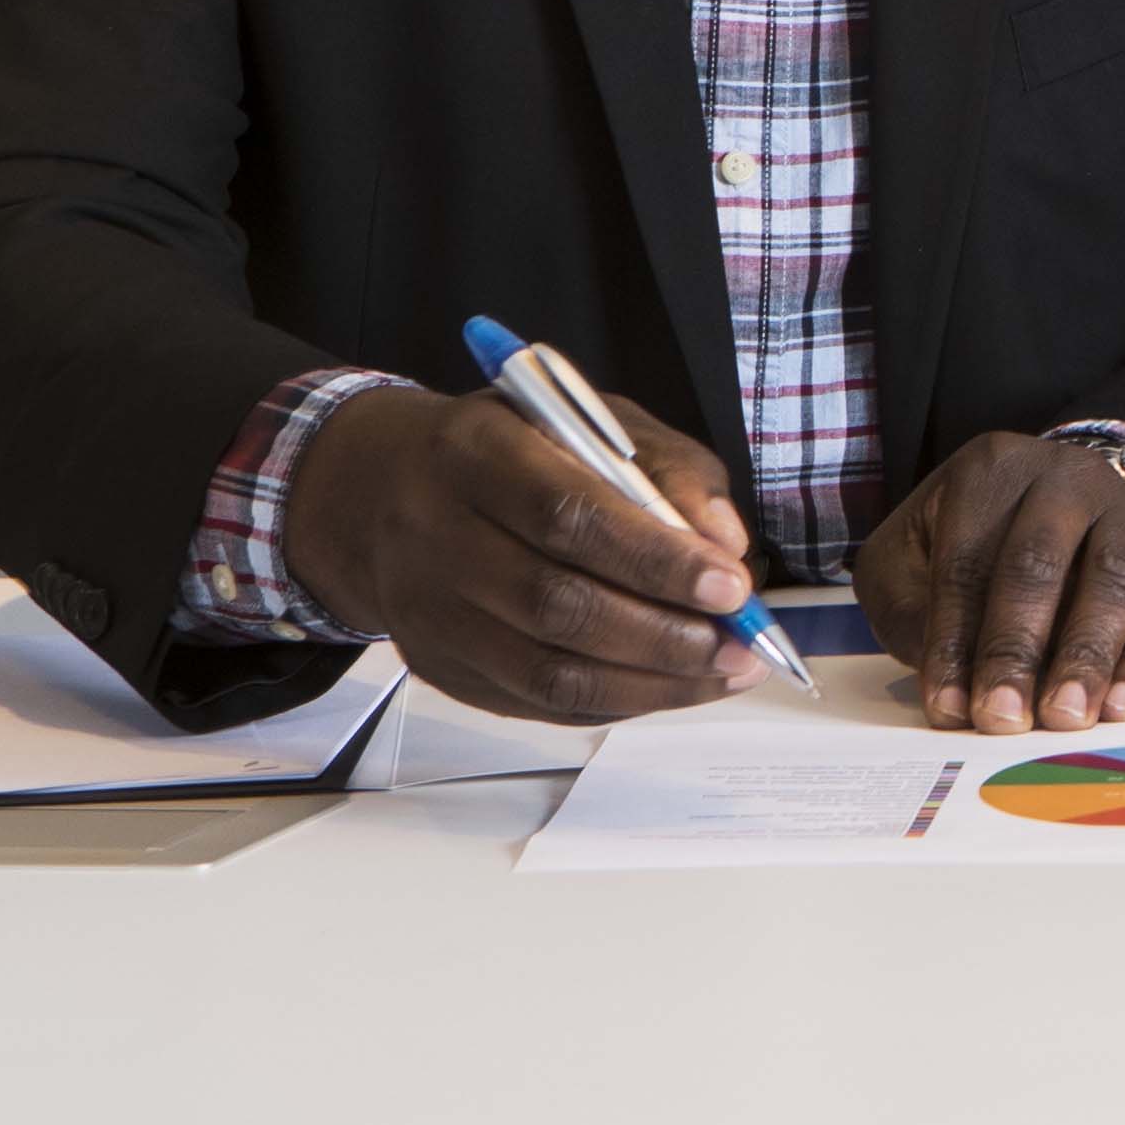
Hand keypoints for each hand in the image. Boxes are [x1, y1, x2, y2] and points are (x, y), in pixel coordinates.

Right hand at [287, 383, 760, 722]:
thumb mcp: (594, 422)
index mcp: (474, 452)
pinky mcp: (438, 665)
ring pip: (545, 672)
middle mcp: (434, 534)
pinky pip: (535, 702)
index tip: (730, 585)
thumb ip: (670, 471)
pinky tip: (668, 686)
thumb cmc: (514, 449)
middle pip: (556, 604)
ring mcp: (428, 611)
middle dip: (664, 635)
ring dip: (651, 683)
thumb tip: (726, 543)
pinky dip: (615, 703)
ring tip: (722, 672)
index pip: (567, 514)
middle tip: (739, 644)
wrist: (384, 489)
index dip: (655, 558)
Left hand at [857, 434, 1124, 734]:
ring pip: (1112, 578)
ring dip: (1087, 655)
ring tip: (1065, 716)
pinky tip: (1122, 705)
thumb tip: (947, 687)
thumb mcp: (913, 558)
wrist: (1071, 506)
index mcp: (992, 468)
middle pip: (1039, 561)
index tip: (950, 705)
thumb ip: (912, 610)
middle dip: (1018, 647)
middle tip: (1004, 715)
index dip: (954, 638)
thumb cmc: (977, 543)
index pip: (966, 560)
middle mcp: (1067, 476)